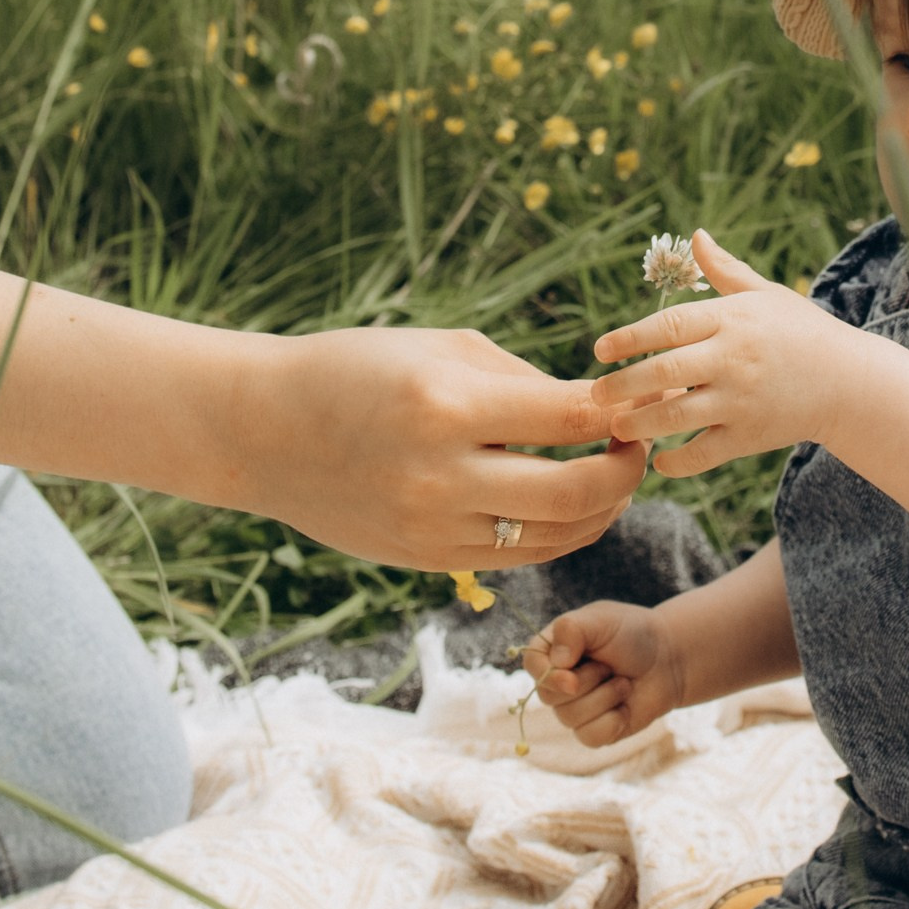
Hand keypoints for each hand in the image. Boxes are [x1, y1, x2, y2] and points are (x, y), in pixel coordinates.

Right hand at [215, 322, 644, 574]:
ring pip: (556, 537)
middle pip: (579, 493)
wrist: (265, 431)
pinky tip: (564, 502)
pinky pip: (516, 557)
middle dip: (627, 470)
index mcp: (445, 406)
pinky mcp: (425, 560)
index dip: (623, 410)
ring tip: (609, 476)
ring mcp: (432, 529)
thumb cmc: (357, 369)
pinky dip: (556, 532)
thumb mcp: (442, 349)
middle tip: (637, 445)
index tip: (642, 399)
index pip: (570, 417)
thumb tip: (601, 411)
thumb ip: (525, 380)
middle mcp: (440, 476)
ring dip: (602, 509)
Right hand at [523, 598, 685, 746]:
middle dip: (587, 682)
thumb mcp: (602, 621)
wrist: (668, 660)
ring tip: (623, 682)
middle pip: (549, 696)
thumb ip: (572, 631)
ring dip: (605, 698)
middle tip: (609, 666)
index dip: (548, 676)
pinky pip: (590, 737)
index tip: (572, 676)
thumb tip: (556, 664)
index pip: (532, 664)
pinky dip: (613, 721)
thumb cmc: (633, 634)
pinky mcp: (593, 730)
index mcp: (554, 648)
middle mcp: (559, 680)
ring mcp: (574, 707)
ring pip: (570, 718)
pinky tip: (625, 706)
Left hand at [588, 230, 859, 475]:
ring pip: (678, 415)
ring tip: (619, 427)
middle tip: (596, 394)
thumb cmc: (803, 332)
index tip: (600, 349)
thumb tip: (696, 236)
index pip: (670, 324)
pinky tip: (660, 460)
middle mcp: (734, 358)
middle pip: (665, 370)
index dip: (629, 337)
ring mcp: (742, 400)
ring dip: (641, 424)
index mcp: (733, 319)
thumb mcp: (766, 295)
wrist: (851, 384)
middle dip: (623, 384)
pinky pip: (705, 454)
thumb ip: (725, 271)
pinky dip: (678, 462)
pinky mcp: (752, 437)